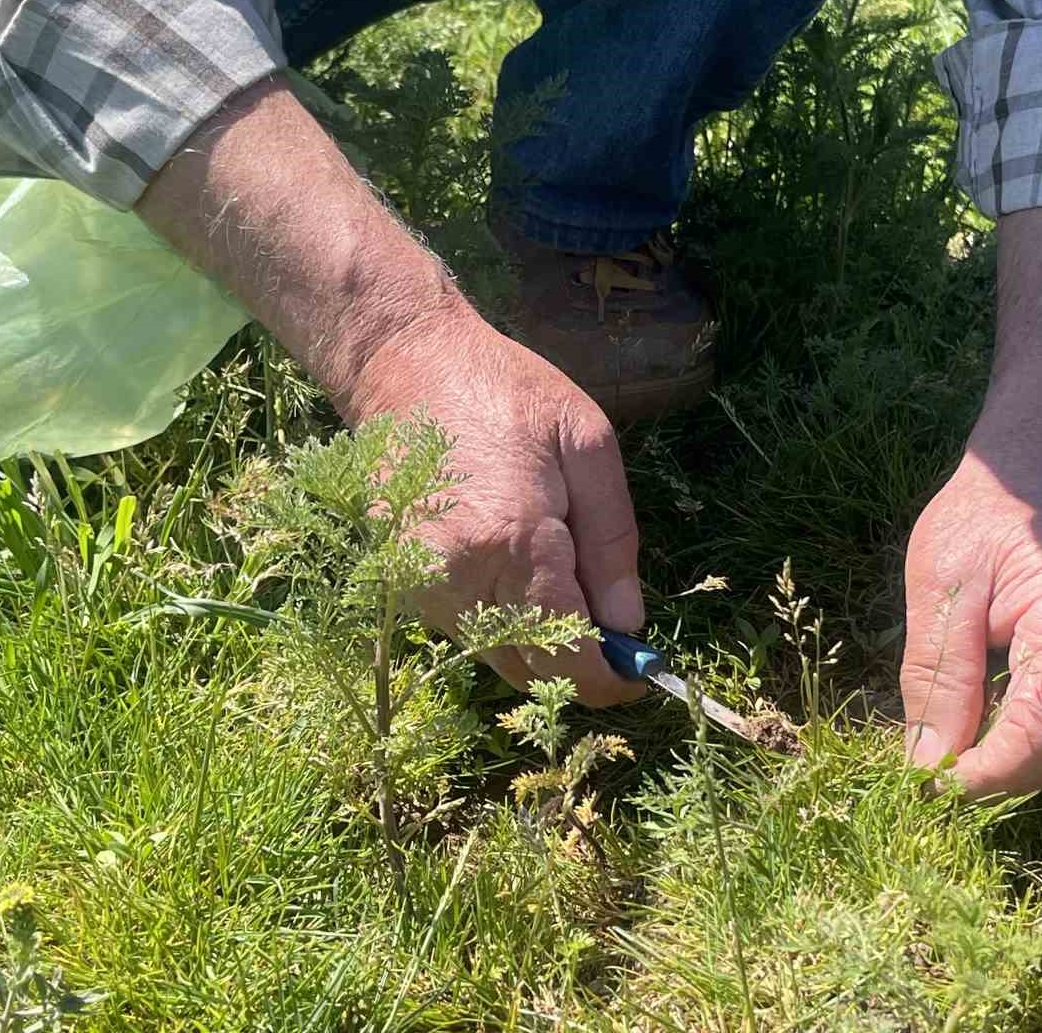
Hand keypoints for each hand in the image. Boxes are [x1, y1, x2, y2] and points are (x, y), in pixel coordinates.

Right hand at [345, 308, 649, 706]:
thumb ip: (612, 541)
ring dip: (540, 646)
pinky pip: (466, 631)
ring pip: (497, 657)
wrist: (404, 363)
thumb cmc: (506, 391)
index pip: (569, 656)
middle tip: (613, 628)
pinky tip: (519, 570)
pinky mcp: (400, 584)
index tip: (642, 673)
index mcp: (513, 542)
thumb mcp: (588, 444)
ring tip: (567, 586)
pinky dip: (503, 623)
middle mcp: (458, 579)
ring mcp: (420, 586)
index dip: (611, 678)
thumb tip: (627, 624)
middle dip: (579, 664)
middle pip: (532, 670)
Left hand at [899, 450, 1041, 796]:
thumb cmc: (985, 519)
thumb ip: (937, 678)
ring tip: (950, 726)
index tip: (924, 784)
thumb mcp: (940, 588)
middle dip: (987, 774)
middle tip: (920, 767)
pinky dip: (1025, 737)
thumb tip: (926, 766)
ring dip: (1003, 756)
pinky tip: (990, 705)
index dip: (984, 776)